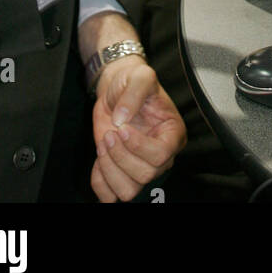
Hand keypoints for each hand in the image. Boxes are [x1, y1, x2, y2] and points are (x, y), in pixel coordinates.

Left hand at [90, 57, 186, 203]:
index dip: (139, 146)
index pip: (161, 155)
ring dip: (110, 169)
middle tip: (111, 133)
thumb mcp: (139, 76)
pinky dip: (100, 181)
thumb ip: (134, 93)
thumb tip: (122, 118)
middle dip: (121, 155)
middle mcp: (160, 156)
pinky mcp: (121, 174)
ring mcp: (140, 168)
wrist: (117, 90)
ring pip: (128, 191)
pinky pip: (109, 196)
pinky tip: (100, 157)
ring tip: (105, 142)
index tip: (123, 127)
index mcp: (172, 134)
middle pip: (144, 175)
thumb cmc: (133, 82)